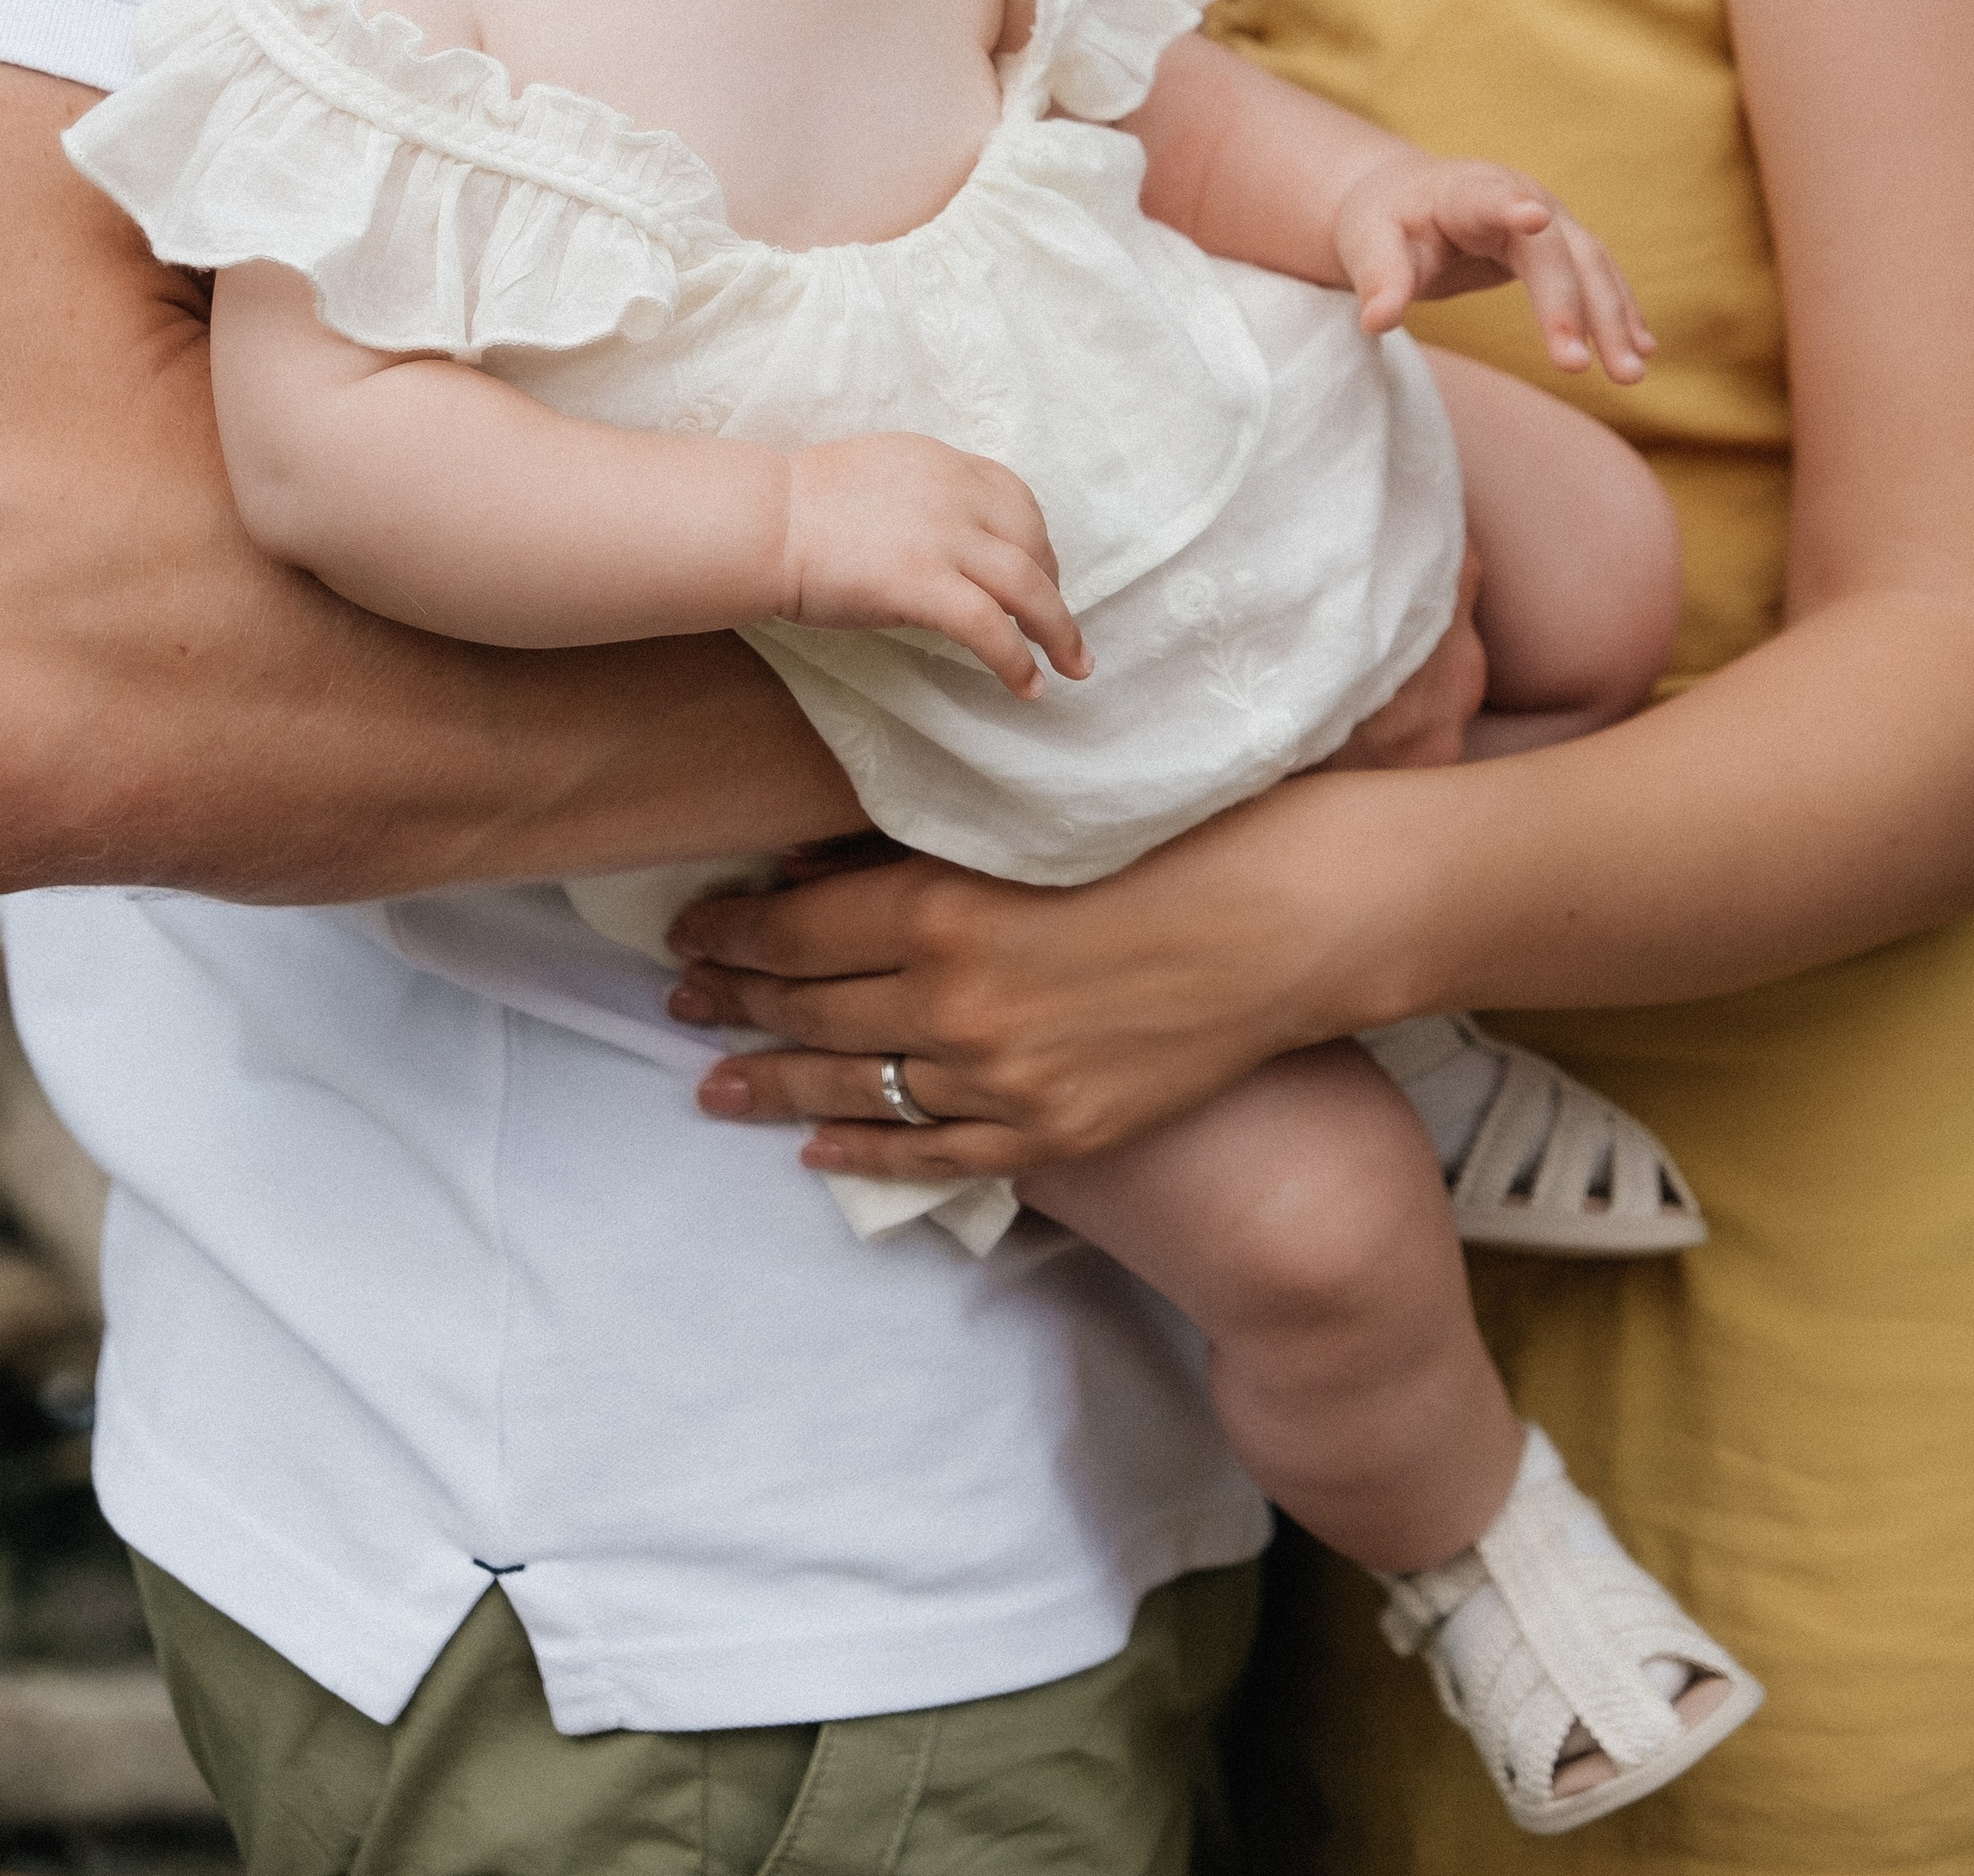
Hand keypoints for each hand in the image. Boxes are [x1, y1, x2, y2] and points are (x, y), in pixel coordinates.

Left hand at [662, 558, 1487, 1180]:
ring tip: (713, 1080)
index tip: (688, 927)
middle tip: (678, 996)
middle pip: (809, 1009)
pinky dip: (865, 1151)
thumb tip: (818, 864)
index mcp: (944, 906)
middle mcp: (956, 1002)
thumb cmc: (1175, 834)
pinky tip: (816, 1146)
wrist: (1295, 922)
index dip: (729, 933)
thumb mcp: (1032, 820)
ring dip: (773, 1083)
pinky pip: (935, 1154)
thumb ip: (923, 847)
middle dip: (733, 1001)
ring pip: (855, 1088)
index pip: (793, 929)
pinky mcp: (1056, 1131)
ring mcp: (1005, 1079)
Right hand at [780, 434, 1089, 701]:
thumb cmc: (800, 507)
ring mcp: (943, 538)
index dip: (1036, 538)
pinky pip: (991, 628)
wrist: (762, 521)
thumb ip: (922, 499)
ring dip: (1060, 630)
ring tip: (1073, 666)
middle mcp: (955, 493)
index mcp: (942, 463)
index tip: (1041, 571)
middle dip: (1053, 586)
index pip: (1014, 496)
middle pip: (1033, 540)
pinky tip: (1028, 686)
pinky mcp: (924, 583)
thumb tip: (947, 544)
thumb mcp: (878, 476)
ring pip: (1029, 586)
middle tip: (1055, 625)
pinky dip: (1017, 660)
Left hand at [1331, 150, 1654, 381]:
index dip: (1512, 208)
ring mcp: (1551, 220)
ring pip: (1593, 268)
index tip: (1534, 217)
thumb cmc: (1385, 222)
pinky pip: (1600, 279)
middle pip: (1556, 251)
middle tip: (1576, 367)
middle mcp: (1521, 197)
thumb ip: (1377, 279)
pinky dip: (1621, 312)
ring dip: (1615, 320)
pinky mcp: (1564, 245)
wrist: (1411, 199)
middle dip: (1572, 308)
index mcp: (1465, 192)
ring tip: (1629, 375)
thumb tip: (1376, 322)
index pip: (1491, 199)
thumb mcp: (1367, 245)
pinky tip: (1642, 350)